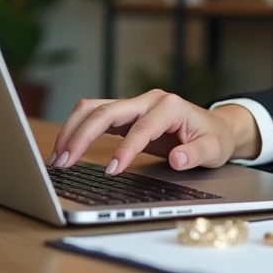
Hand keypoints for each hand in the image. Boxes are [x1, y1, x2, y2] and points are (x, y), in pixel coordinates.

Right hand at [47, 89, 258, 175]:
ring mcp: (135, 105)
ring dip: (72, 130)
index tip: (111, 171)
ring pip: (94, 109)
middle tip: (65, 162)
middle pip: (107, 111)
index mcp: (170, 106)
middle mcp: (149, 100)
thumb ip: (196, 154)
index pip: (141, 128)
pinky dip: (77, 130)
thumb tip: (177, 159)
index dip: (125, 150)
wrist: (215, 128)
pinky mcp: (125, 115)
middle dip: (83, 135)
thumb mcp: (214, 149)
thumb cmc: (214, 138)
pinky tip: (65, 150)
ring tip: (57, 158)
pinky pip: (95, 116)